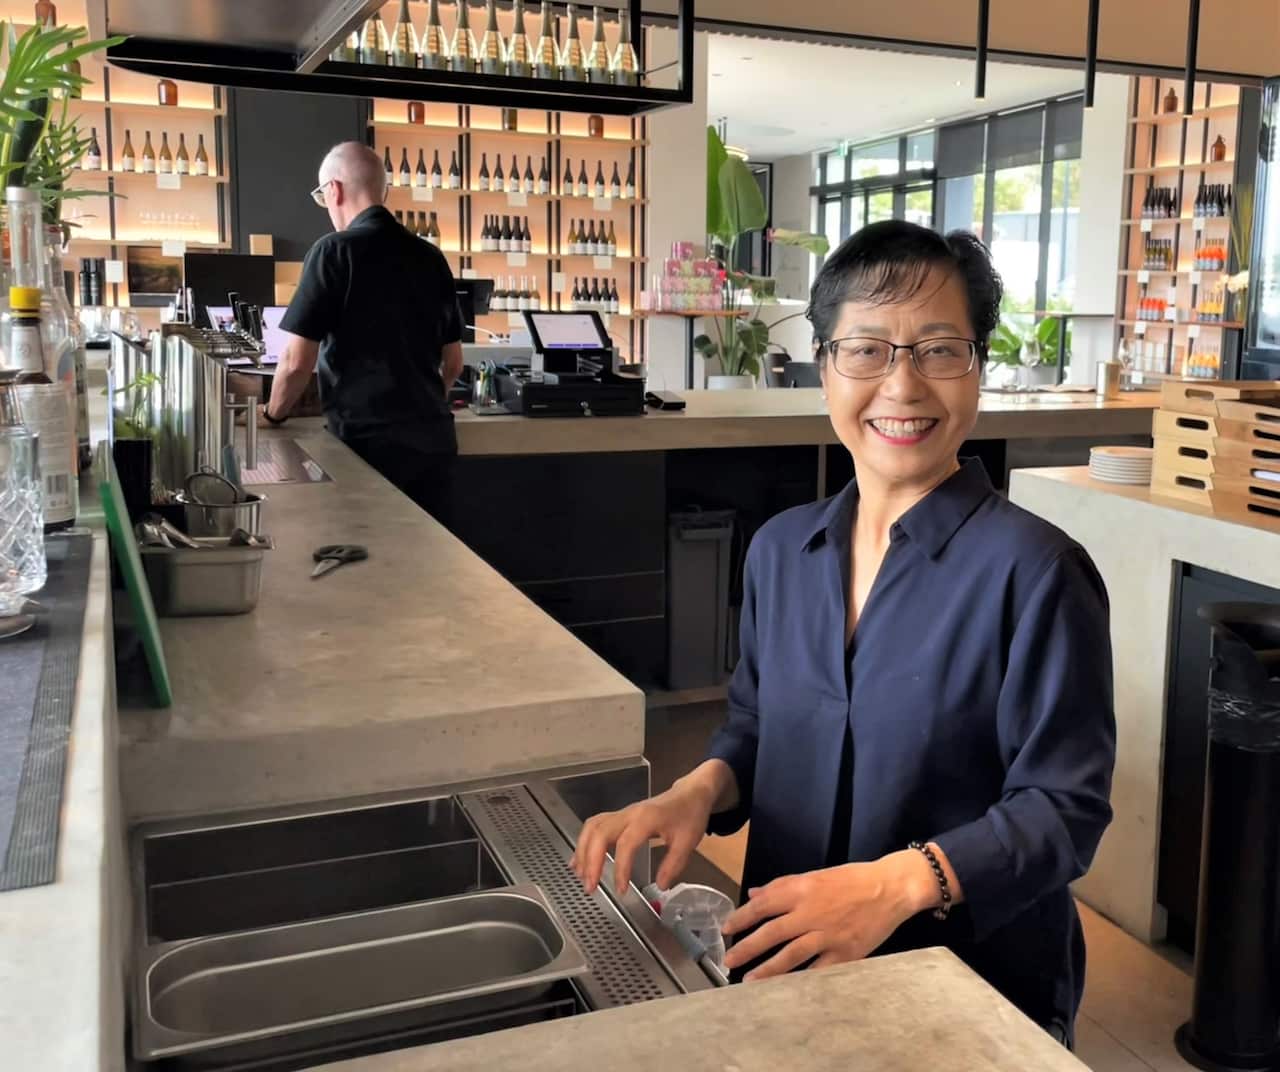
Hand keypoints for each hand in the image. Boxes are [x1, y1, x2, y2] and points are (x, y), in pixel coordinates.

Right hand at [570, 776, 717, 897]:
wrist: (691, 793)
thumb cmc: (689, 815)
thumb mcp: (688, 842)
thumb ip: (673, 865)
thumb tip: (660, 887)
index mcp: (646, 819)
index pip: (625, 843)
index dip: (620, 868)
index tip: (622, 890)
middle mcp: (629, 814)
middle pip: (600, 832)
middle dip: (591, 861)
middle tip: (591, 887)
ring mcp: (622, 813)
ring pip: (593, 827)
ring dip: (583, 851)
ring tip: (581, 876)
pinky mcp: (619, 816)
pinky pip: (595, 826)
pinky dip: (585, 843)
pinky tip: (580, 861)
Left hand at [721, 850, 936, 980]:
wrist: (890, 888)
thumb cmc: (852, 879)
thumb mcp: (815, 875)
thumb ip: (783, 885)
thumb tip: (754, 893)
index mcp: (801, 890)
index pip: (763, 905)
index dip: (741, 918)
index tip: (725, 929)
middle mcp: (811, 913)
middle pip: (772, 933)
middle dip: (747, 947)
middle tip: (728, 960)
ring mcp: (828, 935)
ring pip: (792, 955)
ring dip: (768, 969)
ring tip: (750, 980)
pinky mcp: (845, 953)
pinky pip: (819, 971)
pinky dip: (802, 981)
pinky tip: (787, 990)